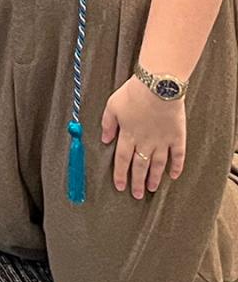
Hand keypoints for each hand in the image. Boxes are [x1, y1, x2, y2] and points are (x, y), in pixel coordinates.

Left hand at [102, 75, 187, 198]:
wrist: (158, 87)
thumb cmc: (133, 93)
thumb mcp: (112, 105)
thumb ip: (108, 124)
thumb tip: (105, 140)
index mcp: (128, 135)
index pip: (122, 160)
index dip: (120, 174)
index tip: (120, 187)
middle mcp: (145, 142)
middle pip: (140, 166)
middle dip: (137, 182)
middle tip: (137, 195)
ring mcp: (162, 141)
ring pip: (158, 165)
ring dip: (155, 178)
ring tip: (152, 188)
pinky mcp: (177, 137)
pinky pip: (178, 156)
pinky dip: (176, 167)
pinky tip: (174, 176)